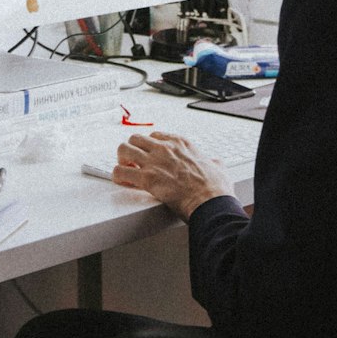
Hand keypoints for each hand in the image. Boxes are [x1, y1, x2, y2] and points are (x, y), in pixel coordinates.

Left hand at [112, 132, 236, 220]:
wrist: (209, 201)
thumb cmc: (214, 188)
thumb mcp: (218, 166)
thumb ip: (212, 161)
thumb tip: (215, 163)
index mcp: (180, 143)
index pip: (155, 135)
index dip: (150, 146)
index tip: (149, 155)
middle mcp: (164, 148)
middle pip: (135, 138)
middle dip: (132, 150)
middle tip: (134, 162)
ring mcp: (154, 161)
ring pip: (123, 149)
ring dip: (122, 160)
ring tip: (127, 170)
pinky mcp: (146, 178)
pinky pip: (120, 172)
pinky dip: (118, 177)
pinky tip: (124, 183)